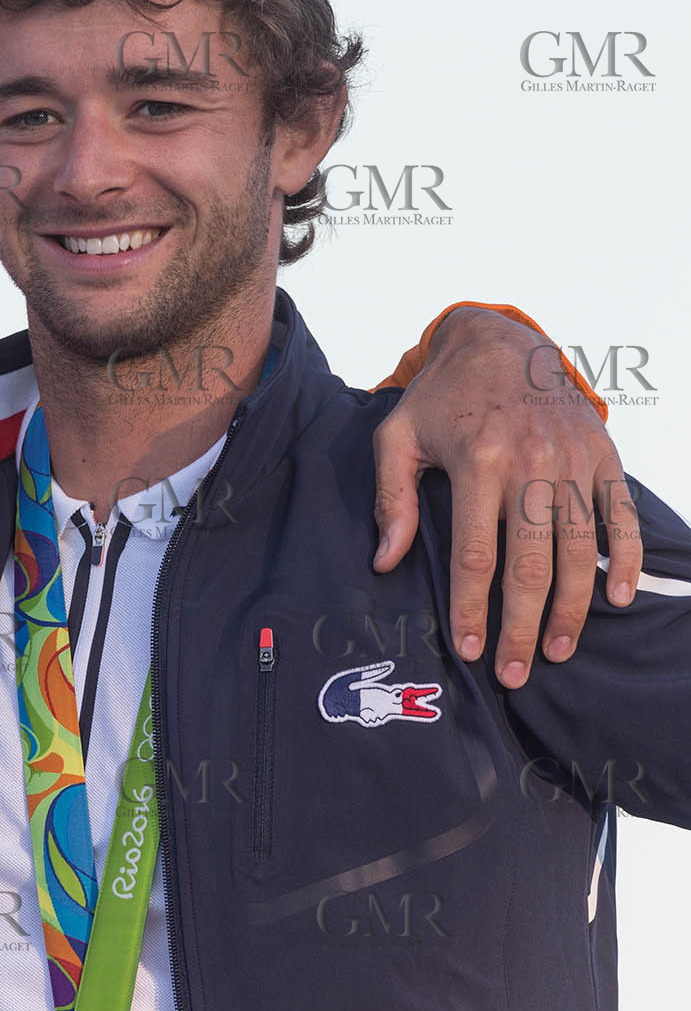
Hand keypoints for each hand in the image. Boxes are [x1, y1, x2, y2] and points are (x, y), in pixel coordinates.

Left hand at [372, 307, 642, 686]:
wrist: (502, 337)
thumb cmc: (442, 395)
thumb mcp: (398, 435)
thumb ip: (391, 499)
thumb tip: (385, 561)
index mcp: (478, 460)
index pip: (475, 554)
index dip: (473, 608)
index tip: (471, 651)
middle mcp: (531, 462)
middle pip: (530, 564)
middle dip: (522, 625)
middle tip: (515, 673)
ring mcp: (573, 458)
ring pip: (580, 548)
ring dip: (572, 607)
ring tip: (557, 650)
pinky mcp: (602, 452)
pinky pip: (620, 514)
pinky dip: (627, 557)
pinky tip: (618, 597)